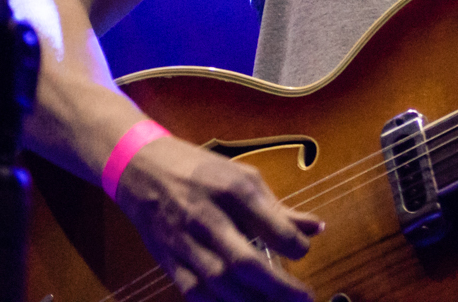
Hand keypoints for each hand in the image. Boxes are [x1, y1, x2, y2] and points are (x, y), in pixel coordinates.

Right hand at [113, 134, 323, 300]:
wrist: (142, 168)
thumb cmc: (200, 172)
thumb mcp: (242, 178)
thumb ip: (277, 209)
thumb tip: (315, 229)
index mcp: (230, 188)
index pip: (268, 222)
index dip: (292, 243)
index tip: (303, 252)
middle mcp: (206, 216)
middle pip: (243, 261)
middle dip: (278, 287)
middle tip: (304, 298)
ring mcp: (184, 241)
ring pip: (219, 283)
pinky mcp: (169, 260)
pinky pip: (195, 293)